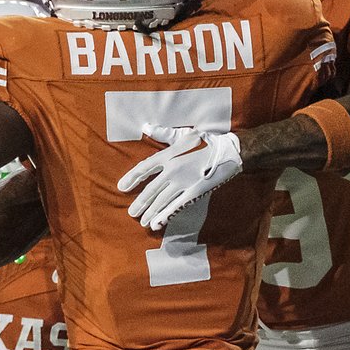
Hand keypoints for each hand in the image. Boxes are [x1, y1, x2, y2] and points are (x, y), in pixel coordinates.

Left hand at [117, 124, 242, 230]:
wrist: (228, 152)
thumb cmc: (206, 142)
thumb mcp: (183, 135)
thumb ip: (163, 133)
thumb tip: (146, 127)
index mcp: (168, 155)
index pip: (144, 168)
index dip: (131, 178)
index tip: (121, 187)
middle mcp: (172, 170)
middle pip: (151, 190)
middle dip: (140, 203)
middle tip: (131, 213)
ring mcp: (183, 182)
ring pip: (161, 201)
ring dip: (150, 212)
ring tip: (143, 222)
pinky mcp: (194, 192)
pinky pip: (176, 206)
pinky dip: (165, 215)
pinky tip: (157, 223)